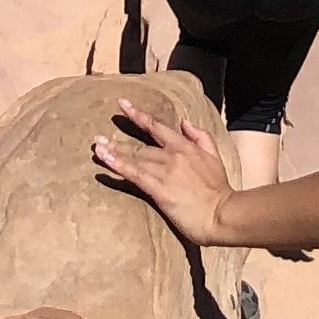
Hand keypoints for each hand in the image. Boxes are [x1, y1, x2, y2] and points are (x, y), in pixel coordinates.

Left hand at [92, 98, 236, 245]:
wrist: (221, 213)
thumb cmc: (219, 189)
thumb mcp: (214, 155)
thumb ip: (200, 136)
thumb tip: (184, 122)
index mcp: (185, 146)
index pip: (157, 126)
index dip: (139, 115)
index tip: (123, 105)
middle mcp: (172, 155)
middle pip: (140, 145)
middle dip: (118, 140)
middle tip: (98, 136)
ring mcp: (165, 171)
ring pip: (134, 158)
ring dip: (113, 152)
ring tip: (97, 147)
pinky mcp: (159, 189)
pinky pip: (134, 175)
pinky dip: (117, 166)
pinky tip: (105, 161)